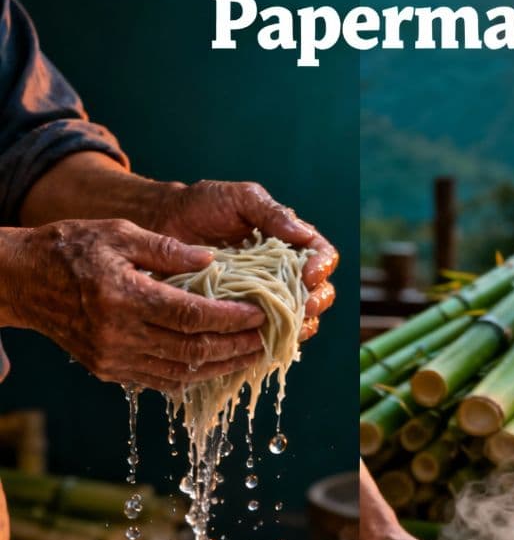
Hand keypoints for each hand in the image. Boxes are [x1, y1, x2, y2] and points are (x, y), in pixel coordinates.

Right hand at [0, 219, 266, 390]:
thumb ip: (167, 248)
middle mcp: (119, 334)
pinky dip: (192, 375)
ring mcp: (113, 358)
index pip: (190, 316)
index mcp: (124, 296)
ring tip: (250, 354)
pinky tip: (215, 364)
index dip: (230, 318)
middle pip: (191, 351)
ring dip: (220, 367)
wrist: (23, 281)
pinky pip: (160, 380)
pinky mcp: (108, 371)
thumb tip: (212, 259)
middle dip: (235, 347)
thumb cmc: (72, 247)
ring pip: (180, 373)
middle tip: (267, 339)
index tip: (259, 313)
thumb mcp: (118, 233)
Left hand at [153, 179, 337, 340]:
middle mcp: (283, 271)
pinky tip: (264, 340)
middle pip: (318, 292)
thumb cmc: (204, 206)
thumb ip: (272, 212)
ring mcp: (264, 296)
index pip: (322, 255)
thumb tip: (303, 235)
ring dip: (298, 325)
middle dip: (315, 301)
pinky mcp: (243, 316)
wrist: (164, 224)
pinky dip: (270, 339)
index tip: (308, 275)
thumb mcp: (241, 199)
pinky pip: (265, 333)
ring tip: (288, 328)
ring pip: (297, 318)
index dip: (322, 267)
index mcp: (290, 242)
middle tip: (302, 308)